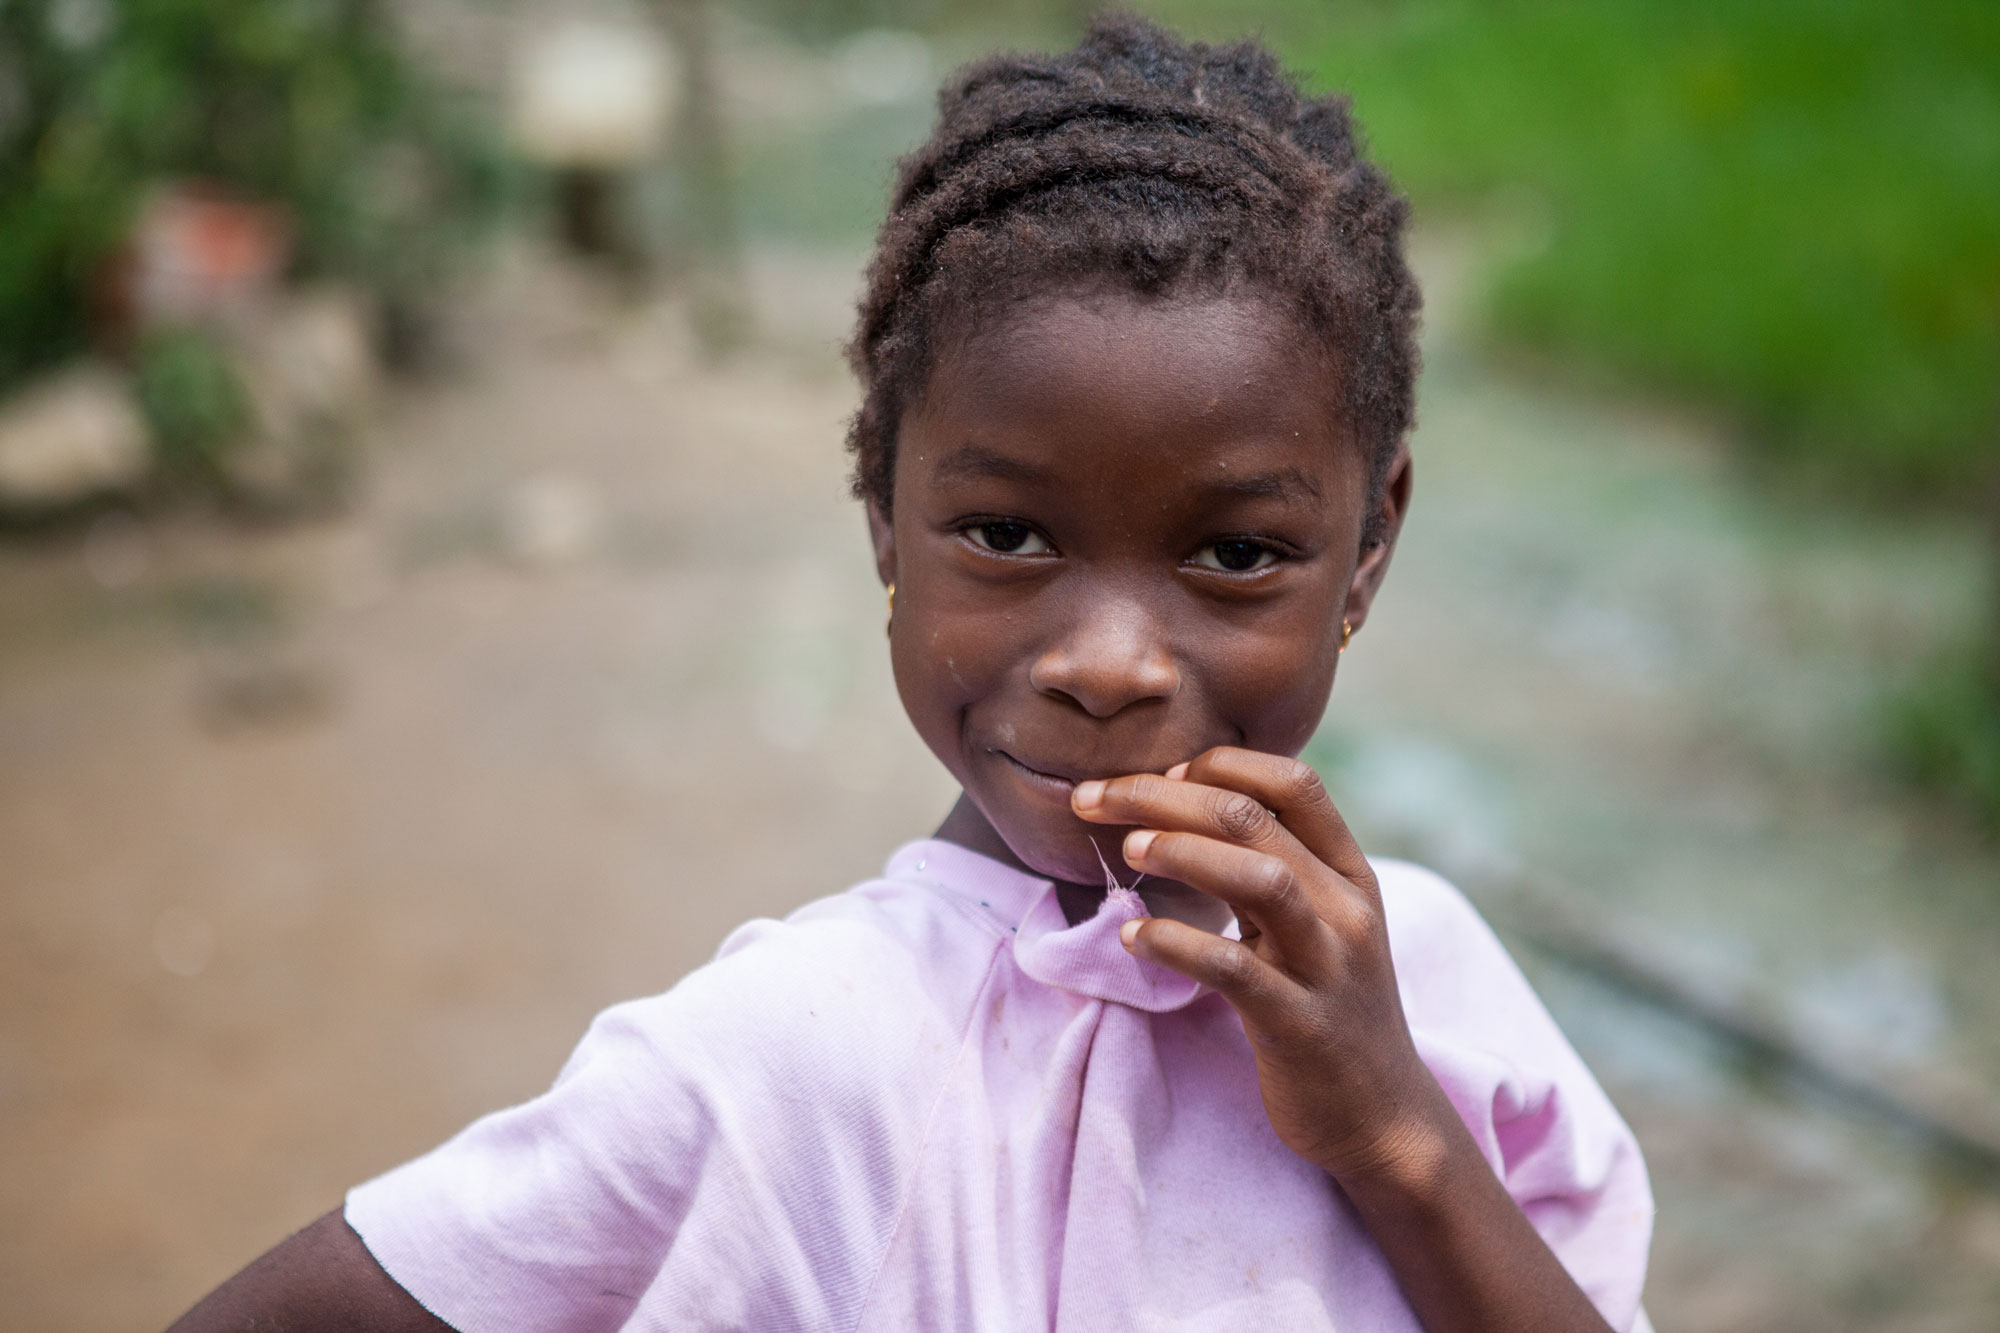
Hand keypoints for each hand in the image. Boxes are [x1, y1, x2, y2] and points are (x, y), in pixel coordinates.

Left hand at [1072, 746, 1450, 1186]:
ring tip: (1126, 850)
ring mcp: (1327, 965)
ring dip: (1183, 853)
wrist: (1383, 1119)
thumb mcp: (1318, 926)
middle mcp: (1346, 908)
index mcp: (1350, 873)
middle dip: (1163, 796)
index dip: (1220, 764)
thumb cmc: (1329, 1010)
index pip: (1294, 783)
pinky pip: (1235, 970)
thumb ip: (1272, 869)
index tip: (1159, 775)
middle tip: (1094, 798)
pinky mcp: (1300, 1024)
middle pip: (1253, 820)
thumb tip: (1186, 808)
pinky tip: (1133, 937)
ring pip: (1261, 879)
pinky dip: (1177, 944)